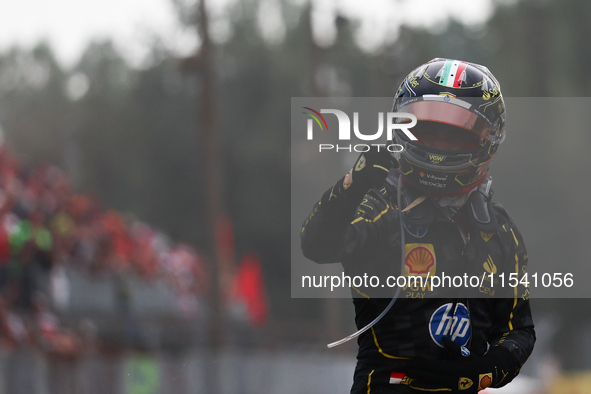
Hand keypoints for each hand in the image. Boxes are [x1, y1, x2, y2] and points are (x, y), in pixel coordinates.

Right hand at [337, 146, 397, 199]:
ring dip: (381, 178)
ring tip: (372, 178)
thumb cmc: (361, 172)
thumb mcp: (370, 160)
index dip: (392, 160)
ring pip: (386, 172)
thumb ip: (381, 158)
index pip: (386, 153)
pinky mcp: (369, 173)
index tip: (395, 165)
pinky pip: (381, 181)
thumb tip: (395, 162)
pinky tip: (371, 183)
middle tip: (375, 174)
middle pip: (388, 163)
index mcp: (370, 148)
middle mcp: (369, 153)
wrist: (350, 184)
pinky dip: (378, 185)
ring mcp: (369, 163)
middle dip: (384, 171)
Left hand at [404, 337, 518, 392]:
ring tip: (410, 384)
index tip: (410, 363)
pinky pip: (439, 393)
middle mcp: (452, 380)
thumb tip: (442, 338)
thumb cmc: (474, 362)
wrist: (488, 375)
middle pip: (430, 378)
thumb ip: (452, 347)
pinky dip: (430, 392)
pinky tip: (421, 390)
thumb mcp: (464, 353)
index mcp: (454, 369)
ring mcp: (453, 389)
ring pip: (433, 388)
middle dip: (417, 375)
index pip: (433, 367)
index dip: (421, 365)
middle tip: (405, 372)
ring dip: (421, 386)